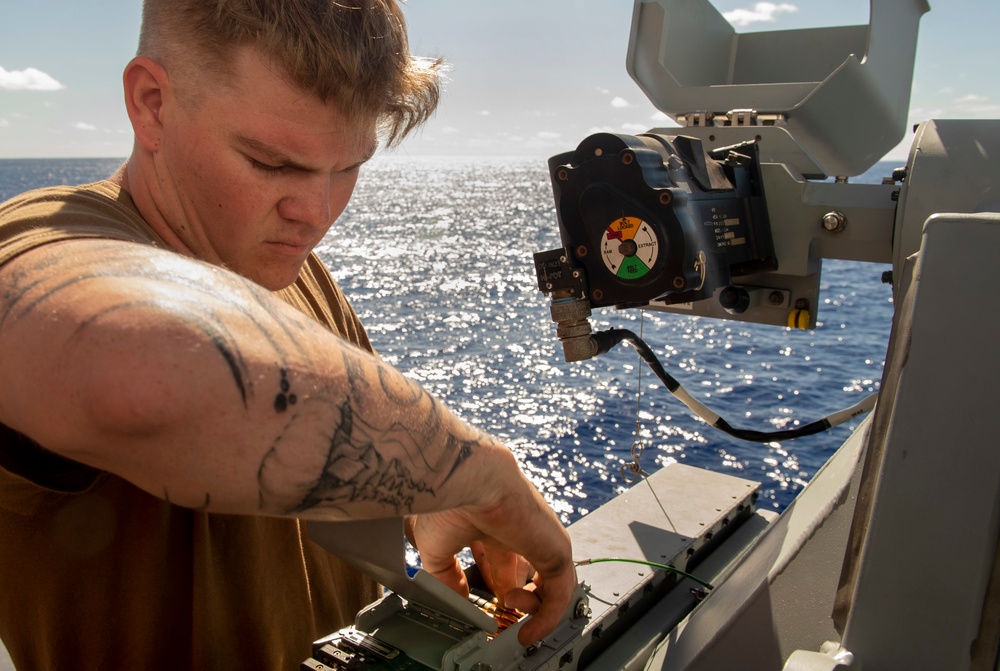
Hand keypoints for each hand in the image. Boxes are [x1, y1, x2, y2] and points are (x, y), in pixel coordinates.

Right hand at [411, 460, 575, 645]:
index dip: (496, 586)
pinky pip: (560, 593)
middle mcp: (519, 530)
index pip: (502, 561)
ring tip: (513, 621)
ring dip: (530, 608)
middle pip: (526, 571)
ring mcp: (540, 540)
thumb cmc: (450, 502)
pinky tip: (528, 632)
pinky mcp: (556, 552)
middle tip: (501, 621)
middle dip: (515, 599)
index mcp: (493, 525)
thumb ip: (446, 578)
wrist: (470, 481)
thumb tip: (454, 601)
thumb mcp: (436, 549)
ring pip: (548, 582)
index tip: (485, 609)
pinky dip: (547, 618)